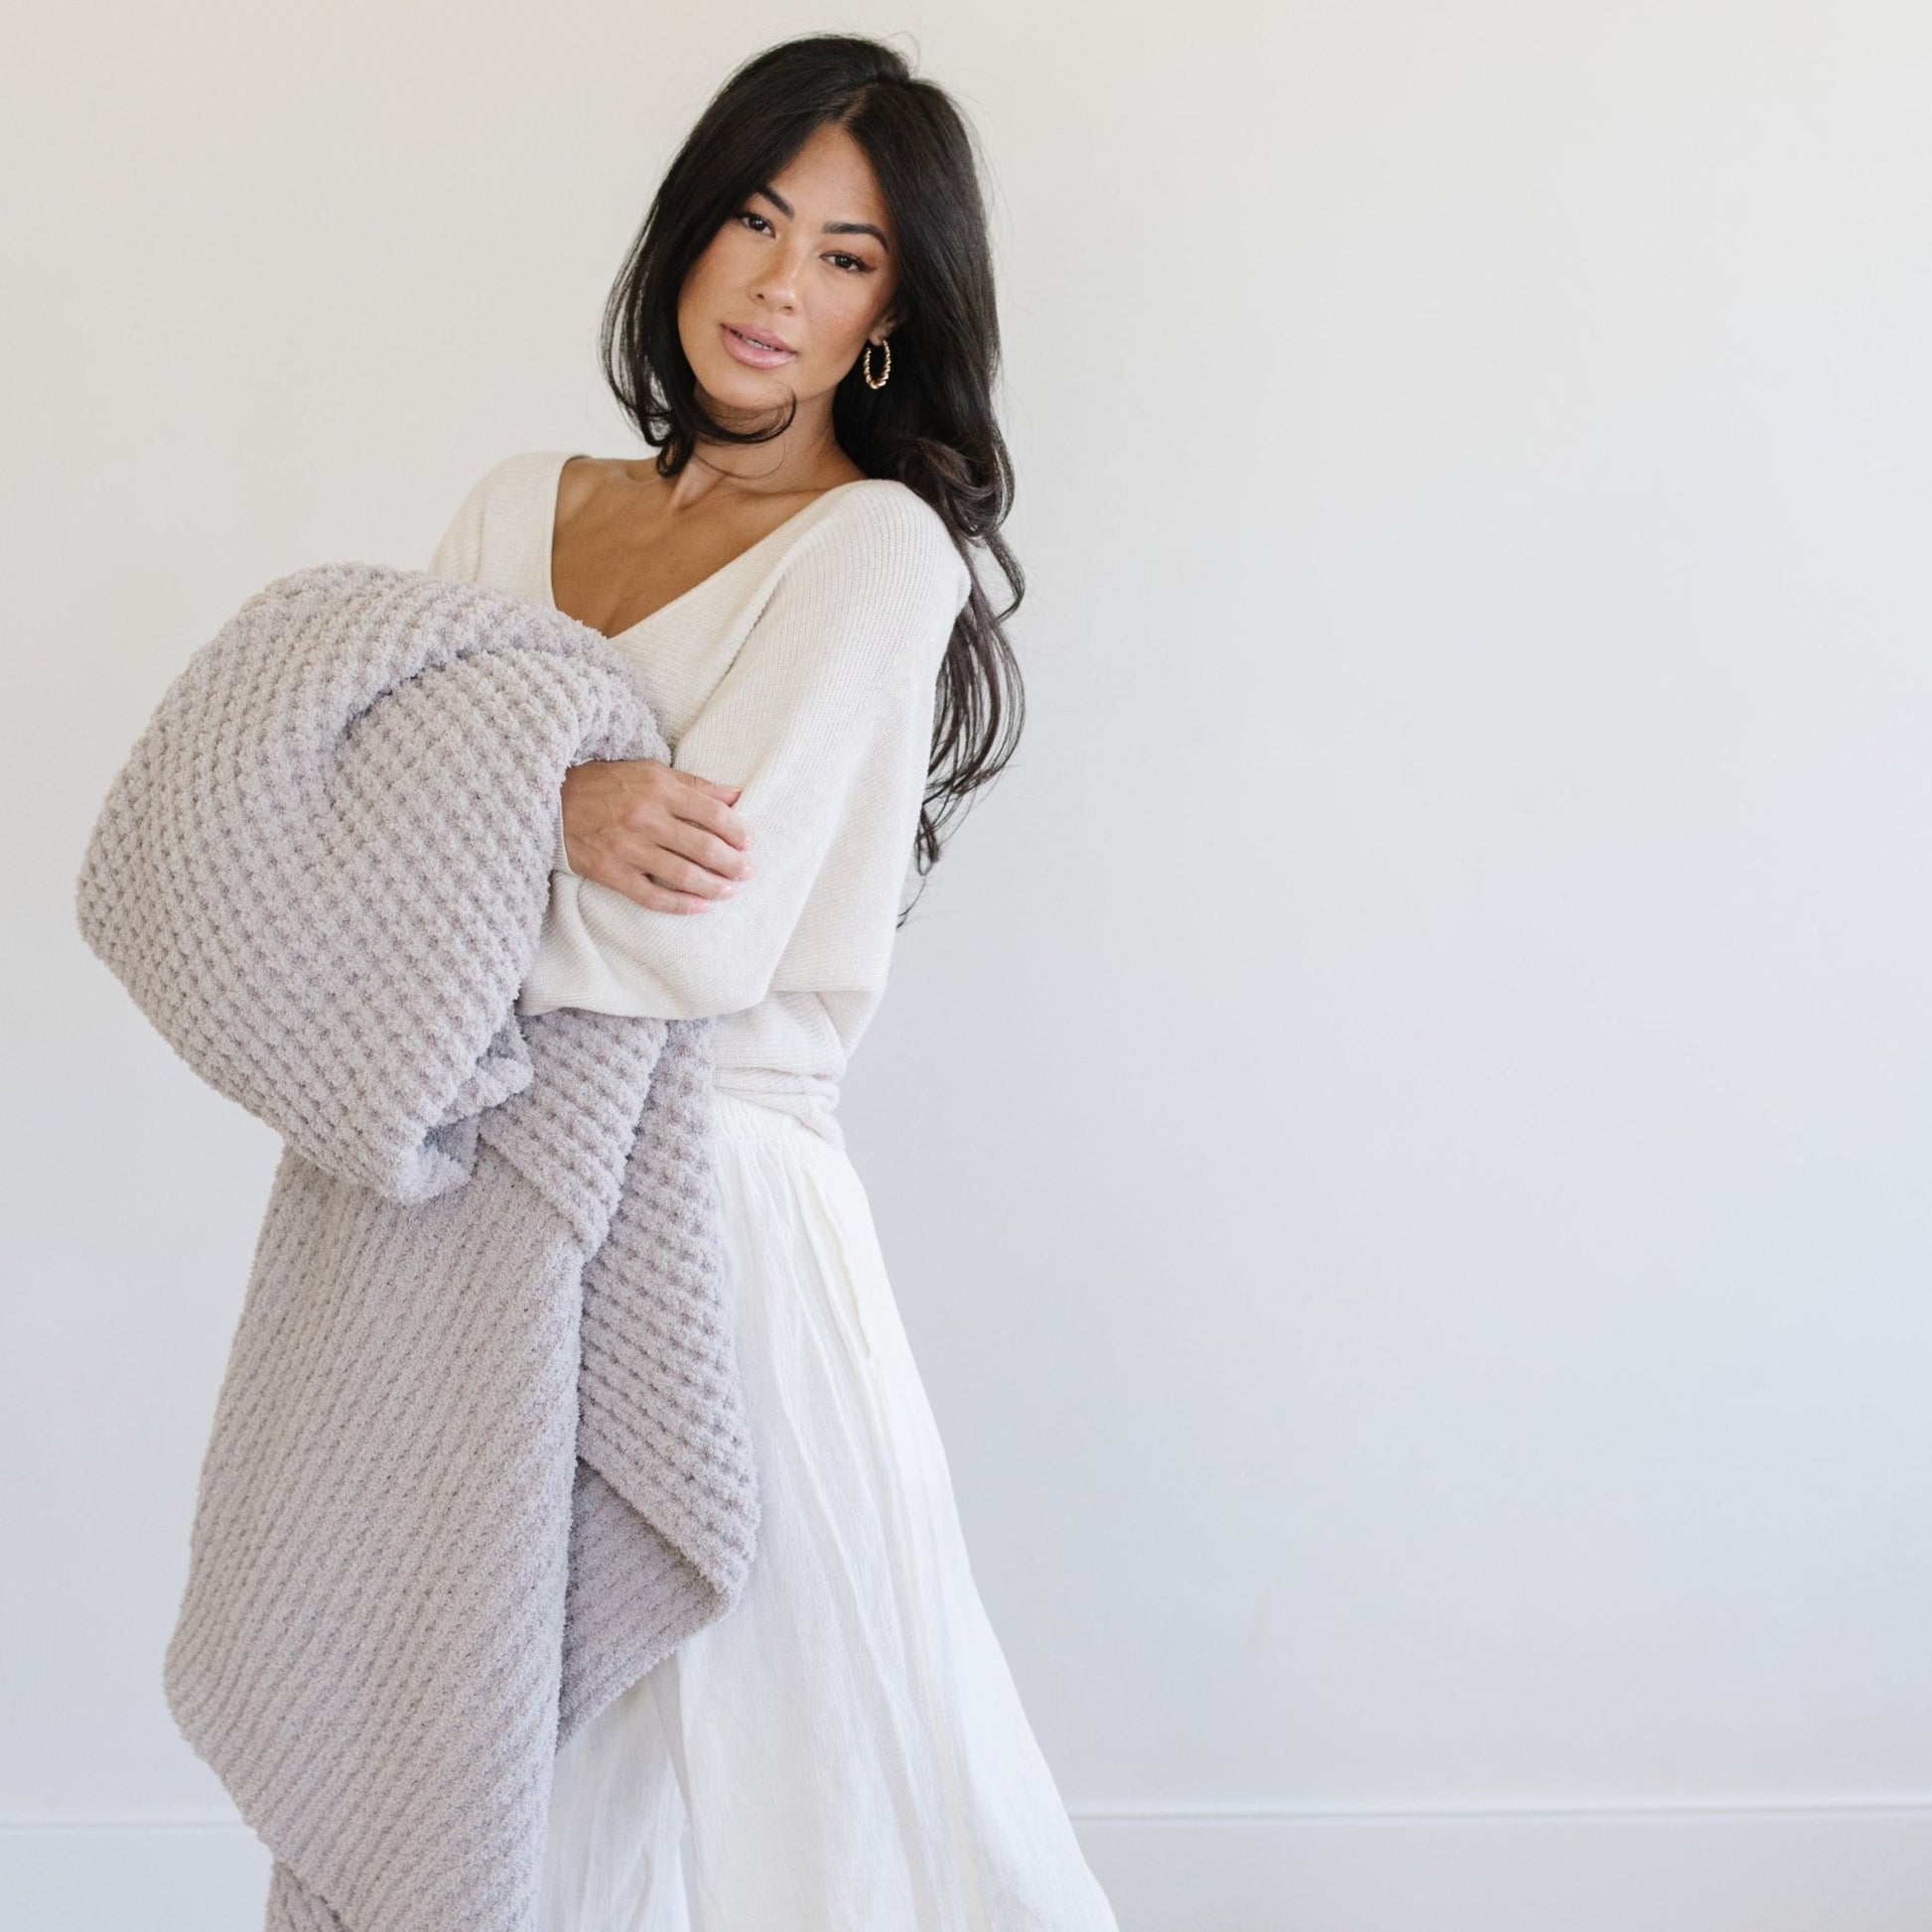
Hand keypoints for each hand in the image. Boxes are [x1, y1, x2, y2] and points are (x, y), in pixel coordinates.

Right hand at [558, 759, 752, 913]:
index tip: (747, 842)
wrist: (551, 801)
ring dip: (712, 887)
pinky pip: (652, 896)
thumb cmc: (606, 784)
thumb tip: (735, 796)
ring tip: (728, 891)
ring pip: (683, 875)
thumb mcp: (650, 771)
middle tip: (746, 871)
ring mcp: (628, 848)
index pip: (712, 814)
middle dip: (732, 863)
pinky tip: (699, 908)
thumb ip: (694, 785)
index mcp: (659, 789)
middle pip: (703, 847)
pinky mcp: (611, 873)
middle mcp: (646, 819)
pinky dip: (679, 905)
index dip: (736, 831)